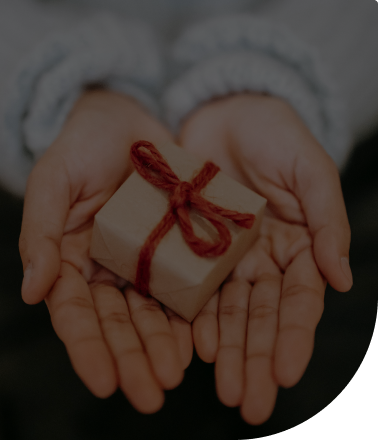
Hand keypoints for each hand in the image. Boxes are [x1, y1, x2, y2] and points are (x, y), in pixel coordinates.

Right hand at [19, 89, 192, 412]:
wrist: (126, 119)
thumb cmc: (82, 145)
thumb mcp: (53, 181)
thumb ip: (40, 233)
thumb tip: (32, 291)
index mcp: (70, 258)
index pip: (75, 313)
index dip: (87, 349)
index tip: (105, 382)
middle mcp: (106, 267)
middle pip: (117, 322)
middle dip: (132, 358)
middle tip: (151, 393)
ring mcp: (142, 259)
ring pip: (150, 312)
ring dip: (162, 346)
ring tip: (176, 375)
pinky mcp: (174, 246)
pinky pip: (181, 284)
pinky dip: (187, 314)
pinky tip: (199, 340)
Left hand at [179, 93, 351, 424]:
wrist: (224, 112)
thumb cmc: (274, 133)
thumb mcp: (309, 169)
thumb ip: (327, 220)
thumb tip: (341, 277)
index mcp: (296, 245)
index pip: (298, 301)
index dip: (293, 337)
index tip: (285, 373)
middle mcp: (261, 259)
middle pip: (260, 318)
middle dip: (256, 360)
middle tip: (250, 403)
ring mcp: (225, 255)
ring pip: (228, 313)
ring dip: (227, 352)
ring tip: (224, 388)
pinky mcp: (191, 245)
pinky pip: (193, 287)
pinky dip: (195, 318)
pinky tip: (194, 347)